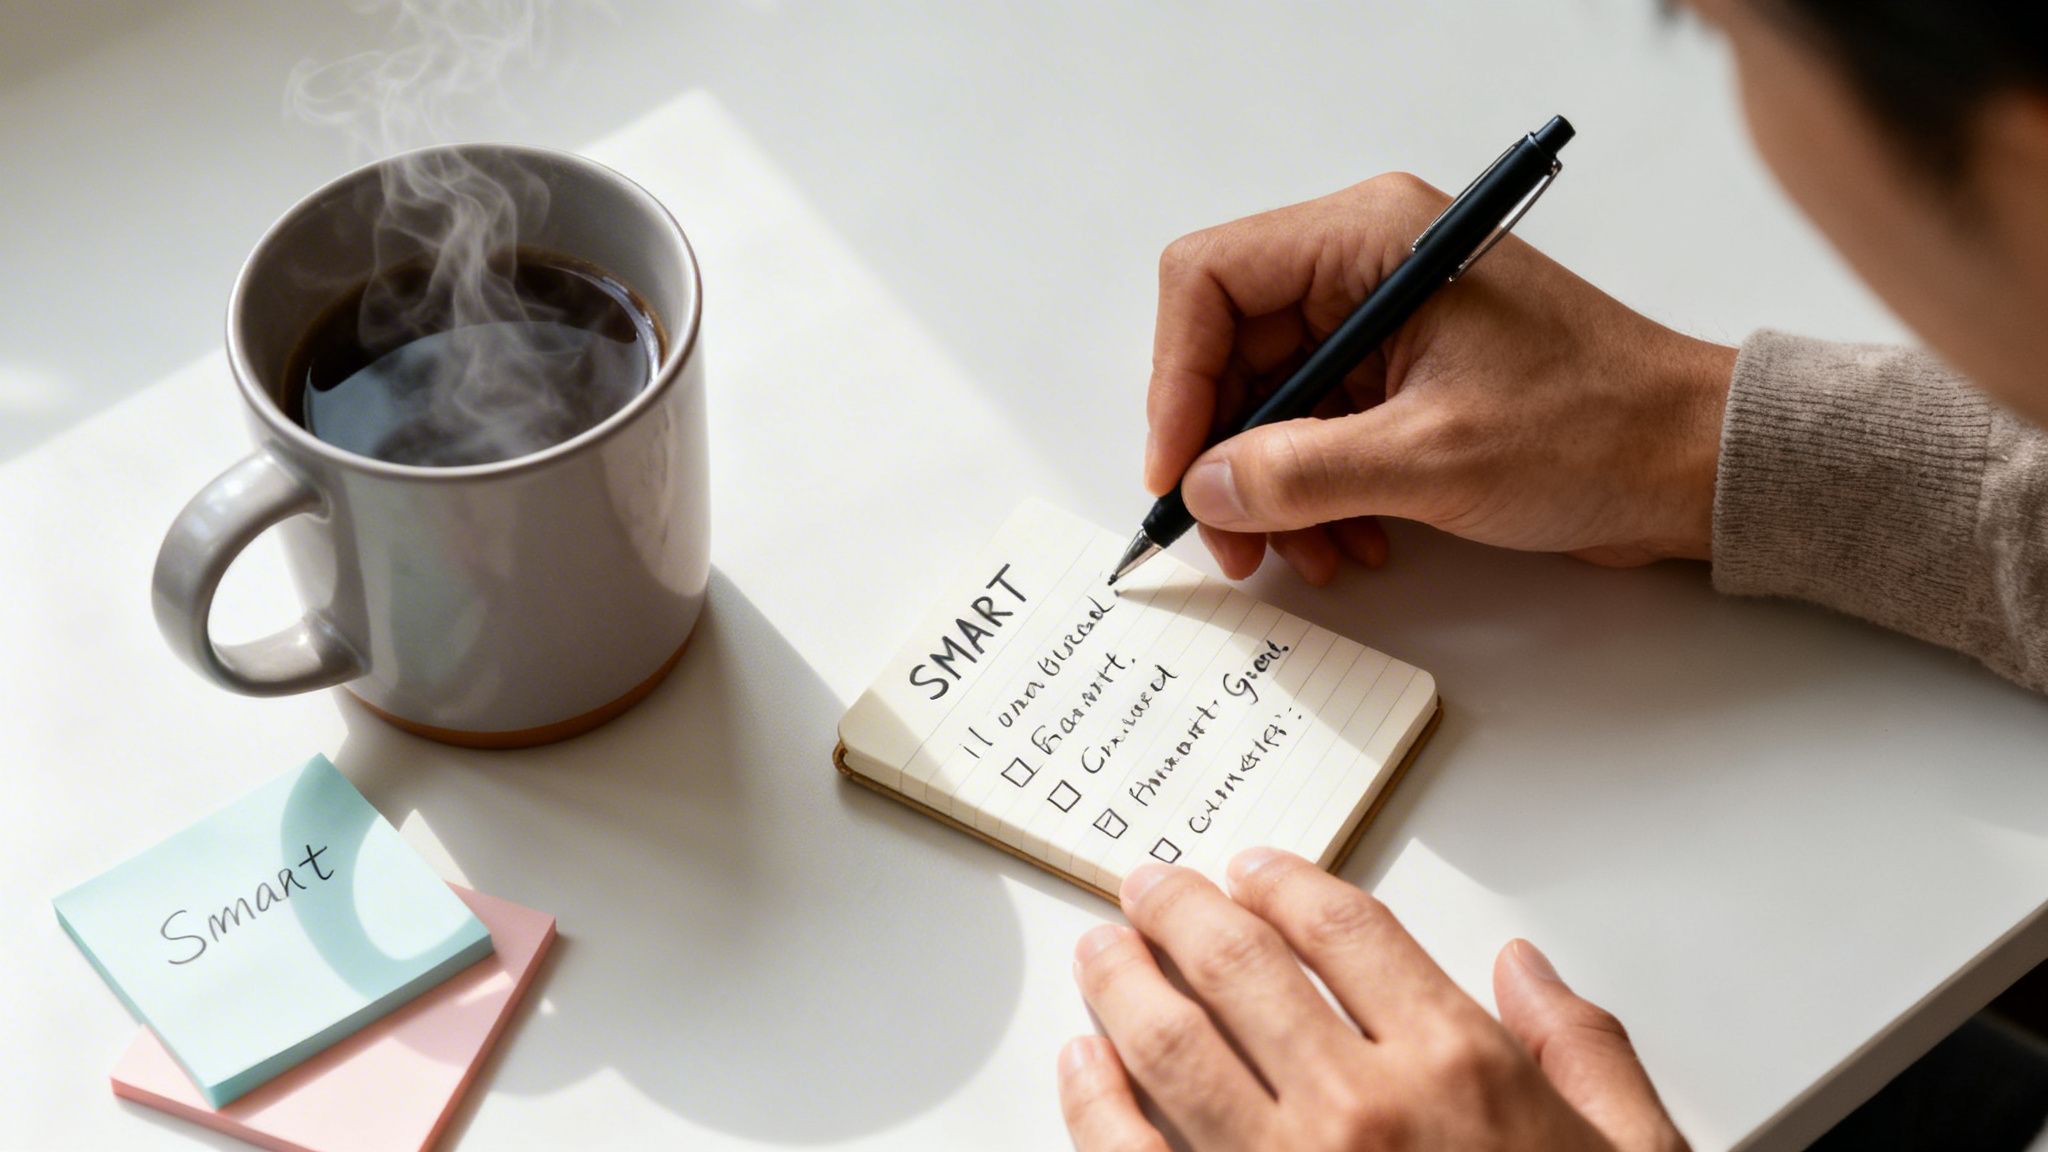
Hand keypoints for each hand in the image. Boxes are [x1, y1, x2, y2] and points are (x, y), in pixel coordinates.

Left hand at [1059, 850, 1688, 1151]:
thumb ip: (1582, 1053)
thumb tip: (1527, 969)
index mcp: (1461, 1070)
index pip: (1344, 929)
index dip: (1285, 882)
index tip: (1252, 870)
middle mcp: (1362, 1111)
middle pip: (1238, 965)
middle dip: (1180, 911)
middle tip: (1151, 888)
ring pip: (1169, 1043)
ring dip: (1123, 982)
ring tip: (1102, 953)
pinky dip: (1093, 1100)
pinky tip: (1082, 1065)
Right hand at [1146, 174, 1737, 583]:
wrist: (1694, 465)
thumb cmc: (1597, 430)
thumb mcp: (1434, 459)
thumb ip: (1302, 472)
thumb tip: (1206, 487)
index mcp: (1371, 239)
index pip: (1210, 281)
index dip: (1177, 379)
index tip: (1178, 469)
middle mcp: (1367, 266)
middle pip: (1231, 349)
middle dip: (1225, 453)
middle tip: (1230, 539)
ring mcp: (1384, 322)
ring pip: (1269, 402)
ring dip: (1270, 488)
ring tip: (1304, 556)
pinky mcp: (1403, 376)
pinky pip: (1317, 430)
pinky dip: (1313, 493)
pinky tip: (1346, 541)